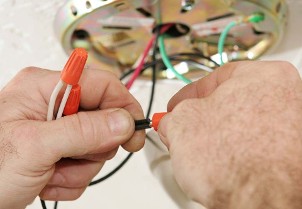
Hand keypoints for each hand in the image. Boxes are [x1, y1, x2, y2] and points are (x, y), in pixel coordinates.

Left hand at [0, 67, 144, 208]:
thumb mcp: (35, 147)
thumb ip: (83, 131)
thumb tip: (123, 121)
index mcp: (45, 88)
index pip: (102, 84)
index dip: (124, 105)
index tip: (135, 131)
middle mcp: (53, 105)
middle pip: (103, 118)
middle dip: (93, 147)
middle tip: (72, 158)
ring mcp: (57, 130)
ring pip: (96, 146)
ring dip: (79, 167)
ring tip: (51, 172)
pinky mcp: (59, 150)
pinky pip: (85, 164)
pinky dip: (71, 178)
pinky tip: (47, 180)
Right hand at [158, 61, 301, 208]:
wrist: (267, 200)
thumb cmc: (238, 161)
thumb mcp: (182, 125)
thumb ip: (172, 116)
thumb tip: (171, 121)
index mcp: (264, 76)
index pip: (216, 78)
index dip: (188, 95)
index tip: (176, 107)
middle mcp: (286, 98)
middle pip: (230, 104)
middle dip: (202, 119)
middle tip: (184, 131)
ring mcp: (292, 128)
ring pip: (241, 128)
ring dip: (218, 139)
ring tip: (203, 156)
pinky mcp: (292, 157)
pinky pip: (255, 149)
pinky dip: (237, 155)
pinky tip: (223, 166)